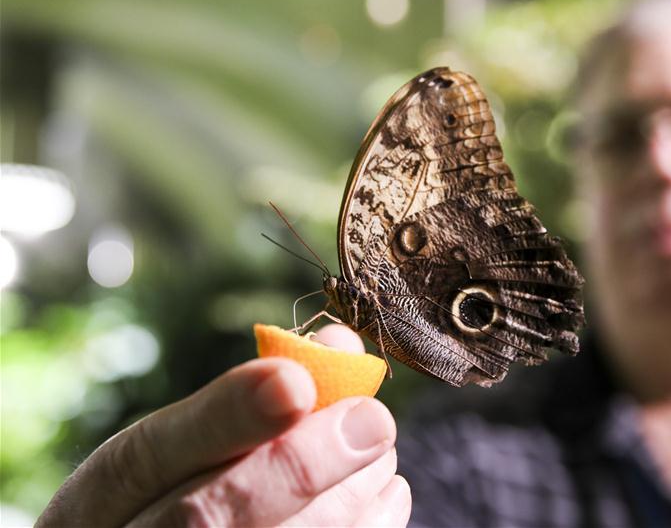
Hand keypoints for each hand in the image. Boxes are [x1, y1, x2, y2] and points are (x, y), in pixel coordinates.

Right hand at [36, 325, 410, 526]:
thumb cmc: (171, 497)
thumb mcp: (179, 443)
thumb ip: (246, 399)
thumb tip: (339, 342)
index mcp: (103, 498)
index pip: (147, 456)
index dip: (226, 419)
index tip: (295, 382)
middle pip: (209, 516)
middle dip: (302, 464)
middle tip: (374, 420)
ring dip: (347, 497)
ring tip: (381, 451)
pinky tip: (385, 493)